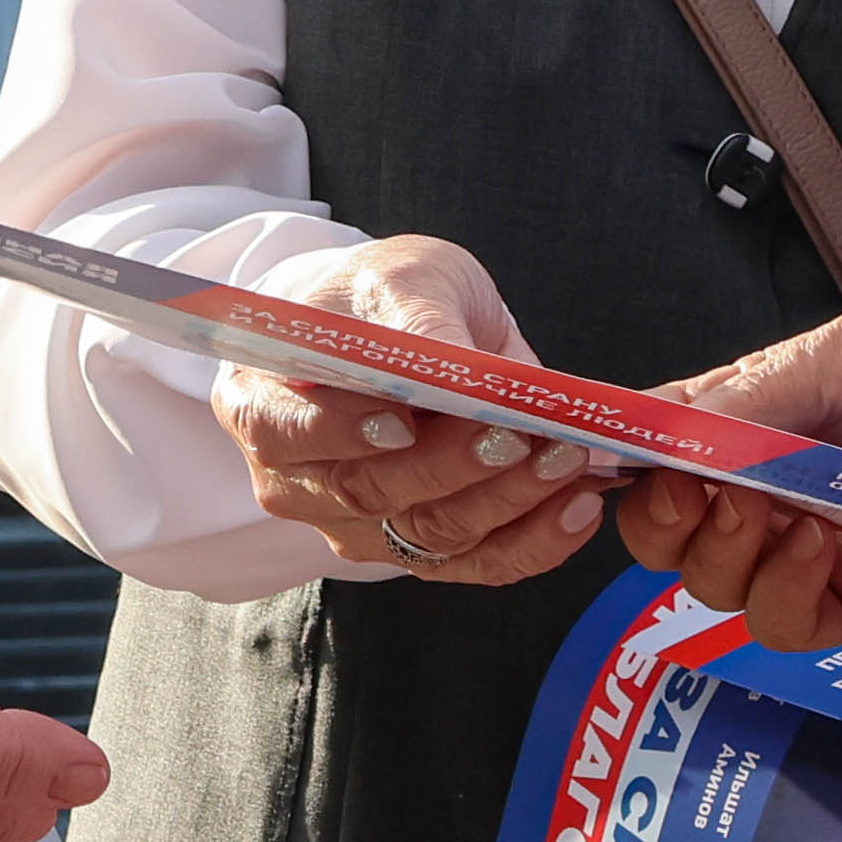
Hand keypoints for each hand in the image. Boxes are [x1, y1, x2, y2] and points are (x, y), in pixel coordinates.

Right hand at [214, 234, 603, 588]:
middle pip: (369, 491)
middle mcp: (297, 480)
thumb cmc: (383, 298)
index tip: (405, 421)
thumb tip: (453, 367)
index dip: (342, 432)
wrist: (393, 330)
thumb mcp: (399, 276)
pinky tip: (577, 509)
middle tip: (522, 433)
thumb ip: (418, 317)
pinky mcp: (414, 551)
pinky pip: (473, 565)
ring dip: (506, 502)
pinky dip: (533, 544)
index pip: (285, 431)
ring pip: (427, 535)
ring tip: (568, 459)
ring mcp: (353, 525)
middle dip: (454, 467)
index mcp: (264, 401)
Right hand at [610, 285, 841, 647]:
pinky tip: (821, 550)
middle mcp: (783, 488)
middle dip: (675, 524)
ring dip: (730, 559)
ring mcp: (827, 547)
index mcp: (767, 419)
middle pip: (678, 539)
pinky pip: (801, 627)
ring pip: (728, 590)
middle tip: (711, 495)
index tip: (645, 466)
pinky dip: (789, 596)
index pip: (668, 460)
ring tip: (782, 516)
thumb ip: (757, 394)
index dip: (639, 472)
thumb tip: (655, 423)